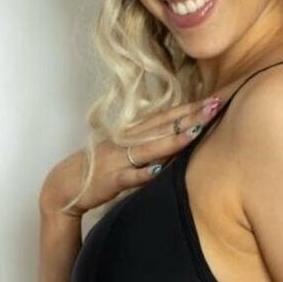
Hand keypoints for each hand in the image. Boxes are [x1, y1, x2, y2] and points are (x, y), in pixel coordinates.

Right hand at [39, 93, 221, 217]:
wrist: (66, 183)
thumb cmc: (102, 166)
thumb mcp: (127, 150)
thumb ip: (152, 143)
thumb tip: (181, 138)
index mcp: (133, 133)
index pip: (166, 116)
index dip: (190, 108)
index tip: (214, 99)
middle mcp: (128, 141)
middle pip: (163, 127)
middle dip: (190, 117)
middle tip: (216, 106)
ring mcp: (120, 159)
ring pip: (150, 149)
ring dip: (173, 141)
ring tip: (196, 132)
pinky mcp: (111, 179)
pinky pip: (130, 177)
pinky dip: (144, 174)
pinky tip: (159, 171)